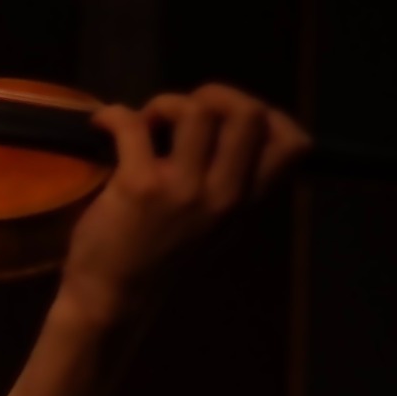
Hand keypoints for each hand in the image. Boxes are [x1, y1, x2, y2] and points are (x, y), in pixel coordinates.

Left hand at [58, 83, 309, 326]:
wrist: (113, 299)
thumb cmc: (159, 260)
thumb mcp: (216, 226)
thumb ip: (230, 183)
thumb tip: (221, 125)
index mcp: (247, 203)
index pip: (294, 144)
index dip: (266, 114)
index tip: (229, 120)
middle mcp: (225, 195)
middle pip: (247, 113)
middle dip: (213, 96)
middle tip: (181, 116)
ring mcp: (184, 190)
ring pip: (195, 110)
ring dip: (165, 105)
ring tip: (146, 126)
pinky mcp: (139, 186)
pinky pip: (132, 124)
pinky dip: (113, 116)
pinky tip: (102, 125)